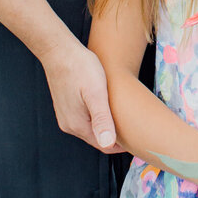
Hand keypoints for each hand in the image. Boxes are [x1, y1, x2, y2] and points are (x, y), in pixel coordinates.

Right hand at [41, 35, 125, 153]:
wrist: (59, 51)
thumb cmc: (79, 68)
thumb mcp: (96, 93)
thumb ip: (101, 119)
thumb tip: (108, 144)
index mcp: (77, 125)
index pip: (104, 145)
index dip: (122, 145)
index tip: (139, 140)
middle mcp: (69, 124)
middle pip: (97, 138)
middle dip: (115, 136)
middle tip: (135, 129)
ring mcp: (66, 115)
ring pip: (91, 128)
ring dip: (107, 126)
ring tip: (124, 118)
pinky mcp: (66, 106)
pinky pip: (85, 118)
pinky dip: (98, 117)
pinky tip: (107, 107)